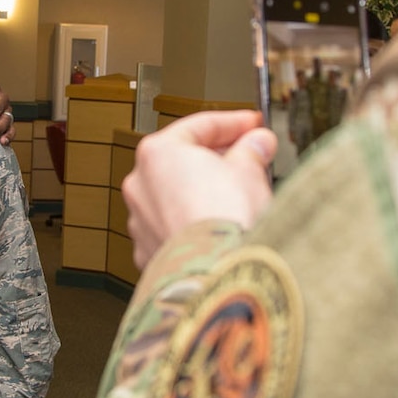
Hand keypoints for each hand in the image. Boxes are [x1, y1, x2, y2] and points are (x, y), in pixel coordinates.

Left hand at [125, 110, 276, 267]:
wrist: (216, 273)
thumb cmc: (225, 221)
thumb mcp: (250, 170)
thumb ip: (251, 150)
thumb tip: (257, 143)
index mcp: (158, 153)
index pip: (200, 125)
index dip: (234, 123)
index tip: (252, 126)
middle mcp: (141, 185)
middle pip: (183, 161)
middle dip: (218, 160)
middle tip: (250, 160)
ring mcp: (141, 221)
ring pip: (176, 197)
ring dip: (204, 193)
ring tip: (238, 198)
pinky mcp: (150, 252)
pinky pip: (175, 227)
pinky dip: (194, 224)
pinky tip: (220, 228)